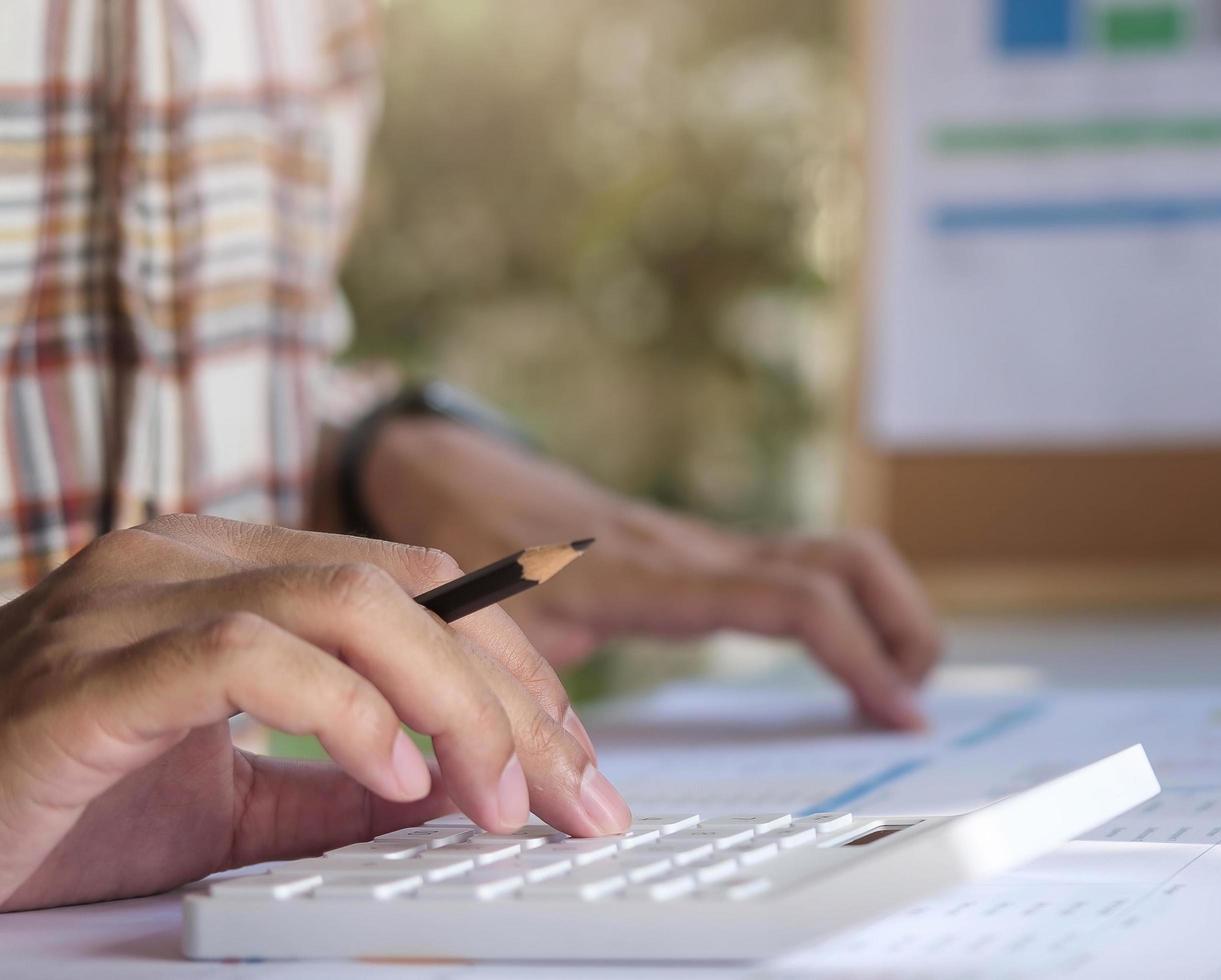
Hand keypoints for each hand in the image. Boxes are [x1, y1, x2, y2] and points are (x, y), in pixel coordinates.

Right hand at [0, 516, 630, 912]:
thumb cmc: (50, 803)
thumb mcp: (230, 805)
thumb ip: (338, 791)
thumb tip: (460, 796)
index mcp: (231, 574)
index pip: (423, 586)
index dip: (517, 670)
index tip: (578, 766)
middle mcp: (190, 560)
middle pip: (414, 587)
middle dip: (518, 698)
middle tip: (577, 799)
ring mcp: (137, 600)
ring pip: (355, 600)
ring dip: (456, 703)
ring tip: (498, 799)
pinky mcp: (94, 668)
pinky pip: (251, 655)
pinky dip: (347, 713)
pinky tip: (394, 780)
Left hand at [361, 418, 941, 728]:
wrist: (453, 474)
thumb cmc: (472, 551)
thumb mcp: (492, 637)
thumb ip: (537, 705)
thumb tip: (583, 790)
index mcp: (659, 574)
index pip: (793, 601)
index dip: (859, 654)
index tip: (899, 711)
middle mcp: (701, 549)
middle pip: (845, 563)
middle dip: (904, 626)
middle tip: (916, 701)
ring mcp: (712, 545)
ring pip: (837, 556)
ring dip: (890, 612)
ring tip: (899, 684)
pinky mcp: (711, 552)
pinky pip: (806, 568)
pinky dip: (851, 608)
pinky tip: (849, 657)